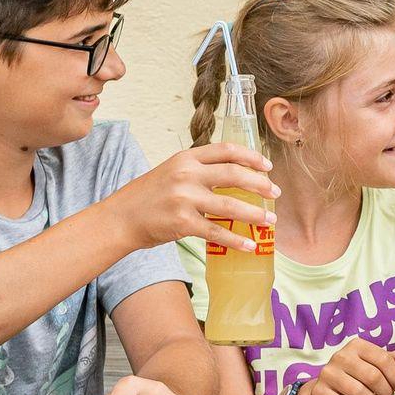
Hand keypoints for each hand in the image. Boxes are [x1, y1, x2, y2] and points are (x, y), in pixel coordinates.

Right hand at [109, 143, 280, 253]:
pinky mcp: (182, 222)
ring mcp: (184, 198)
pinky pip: (217, 232)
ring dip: (255, 214)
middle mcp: (186, 174)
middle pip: (234, 174)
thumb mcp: (171, 172)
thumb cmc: (147, 197)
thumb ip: (198, 171)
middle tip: (275, 193)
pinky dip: (237, 240)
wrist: (119, 219)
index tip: (268, 166)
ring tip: (270, 220)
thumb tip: (234, 177)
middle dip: (260, 184)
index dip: (251, 156)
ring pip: (231, 205)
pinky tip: (250, 245)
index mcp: (186, 158)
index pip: (226, 150)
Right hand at [293, 339, 394, 394]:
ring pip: (358, 391)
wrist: (324, 391)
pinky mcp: (320, 391)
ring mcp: (328, 373)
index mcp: (357, 345)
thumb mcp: (375, 365)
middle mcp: (341, 356)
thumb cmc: (354, 376)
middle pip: (372, 376)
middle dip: (386, 391)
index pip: (384, 359)